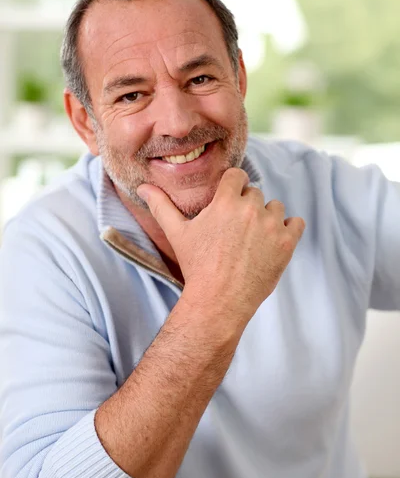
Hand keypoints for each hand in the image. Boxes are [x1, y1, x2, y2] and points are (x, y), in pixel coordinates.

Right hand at [137, 169, 304, 327]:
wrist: (219, 301)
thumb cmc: (196, 266)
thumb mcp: (177, 233)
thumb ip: (161, 206)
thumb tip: (143, 187)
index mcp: (226, 201)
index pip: (237, 176)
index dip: (232, 189)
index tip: (227, 204)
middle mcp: (251, 208)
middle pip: (255, 192)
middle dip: (246, 206)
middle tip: (235, 230)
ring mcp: (272, 225)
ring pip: (275, 206)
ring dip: (267, 217)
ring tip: (253, 238)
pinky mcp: (287, 243)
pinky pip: (296, 223)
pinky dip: (288, 229)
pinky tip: (273, 241)